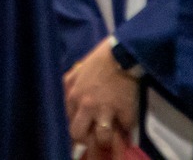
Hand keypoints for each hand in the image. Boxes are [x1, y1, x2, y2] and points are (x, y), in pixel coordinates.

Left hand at [64, 38, 139, 154]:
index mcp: (74, 97)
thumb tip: (66, 98)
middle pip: (80, 135)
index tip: (84, 129)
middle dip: (87, 139)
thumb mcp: (77, 71)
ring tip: (111, 134)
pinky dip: (126, 127)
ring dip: (107, 139)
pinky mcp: (125, 112)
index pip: (69, 124)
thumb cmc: (99, 60)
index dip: (77, 129)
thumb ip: (68, 85)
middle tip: (94, 135)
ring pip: (103, 139)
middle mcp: (87, 106)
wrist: (122, 53)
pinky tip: (125, 121)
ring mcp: (106, 110)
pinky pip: (126, 128)